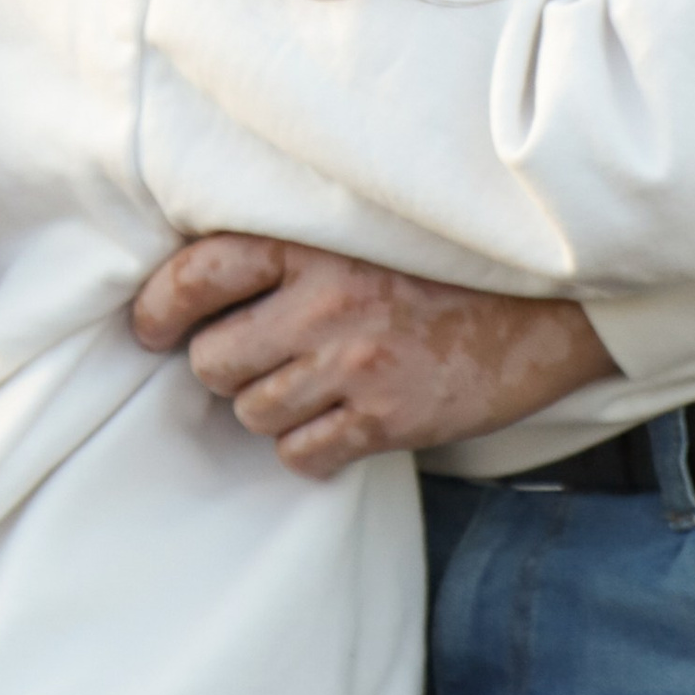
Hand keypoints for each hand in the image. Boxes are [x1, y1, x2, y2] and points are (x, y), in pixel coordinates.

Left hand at [131, 237, 613, 478]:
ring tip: (311, 384)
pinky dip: (307, 448)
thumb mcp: (358, 240)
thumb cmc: (436, 275)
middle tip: (257, 358)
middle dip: (222, 369)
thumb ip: (286, 258)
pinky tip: (338, 422)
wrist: (541, 314)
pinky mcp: (385, 420)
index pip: (199, 273)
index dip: (158, 306)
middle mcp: (328, 302)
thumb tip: (190, 300)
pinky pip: (300, 455)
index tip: (152, 326)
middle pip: (212, 361)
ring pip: (251, 413)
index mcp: (314, 246)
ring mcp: (356, 365)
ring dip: (268, 408)